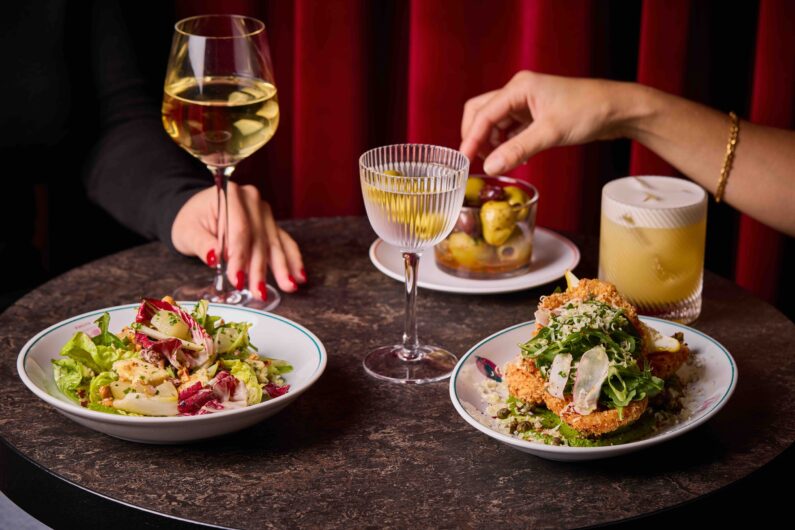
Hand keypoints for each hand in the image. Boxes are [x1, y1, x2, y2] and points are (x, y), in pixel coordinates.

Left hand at [171, 183, 305, 298]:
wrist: (198, 212)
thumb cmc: (191, 221)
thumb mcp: (187, 232)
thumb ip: (203, 244)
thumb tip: (215, 258)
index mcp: (229, 194)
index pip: (239, 229)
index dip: (239, 256)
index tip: (237, 280)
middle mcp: (251, 200)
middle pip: (259, 237)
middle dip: (259, 268)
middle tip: (260, 291)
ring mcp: (264, 211)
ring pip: (274, 242)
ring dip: (281, 267)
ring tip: (289, 286)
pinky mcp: (270, 224)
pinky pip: (284, 242)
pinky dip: (292, 259)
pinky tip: (299, 275)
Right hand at [460, 71, 629, 174]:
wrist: (619, 109)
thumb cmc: (589, 111)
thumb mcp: (550, 133)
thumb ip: (517, 150)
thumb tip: (489, 167)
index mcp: (519, 87)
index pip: (483, 113)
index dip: (470, 138)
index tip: (463, 161)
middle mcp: (519, 92)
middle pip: (482, 113)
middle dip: (477, 137)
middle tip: (476, 161)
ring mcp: (527, 103)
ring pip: (496, 123)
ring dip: (492, 142)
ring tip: (498, 162)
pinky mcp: (536, 114)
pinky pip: (511, 129)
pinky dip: (507, 144)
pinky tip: (514, 157)